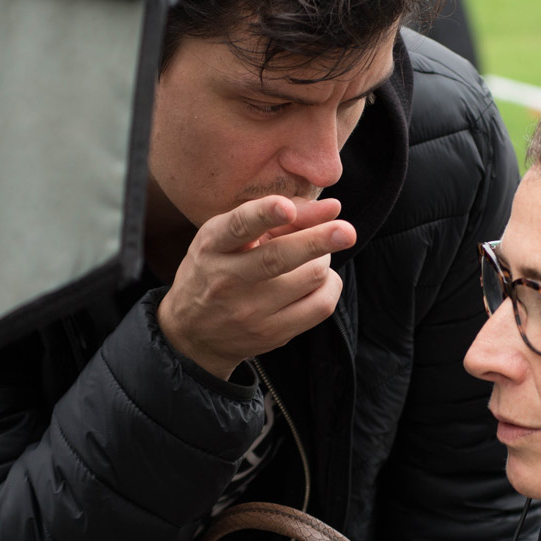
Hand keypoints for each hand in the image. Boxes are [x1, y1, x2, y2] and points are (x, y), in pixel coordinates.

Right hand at [157, 194, 355, 378]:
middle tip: (347, 231)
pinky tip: (319, 280)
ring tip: (315, 256)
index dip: (263, 214)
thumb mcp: (233, 236)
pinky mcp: (273, 333)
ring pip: (311, 278)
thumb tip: (334, 208)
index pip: (237, 227)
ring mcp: (250, 311)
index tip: (286, 207)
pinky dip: (330, 286)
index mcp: (213, 245)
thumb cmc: (219, 268)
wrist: (194, 333)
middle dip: (318, 241)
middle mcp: (227, 279)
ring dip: (324, 259)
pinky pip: (321, 305)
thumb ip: (281, 216)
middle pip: (279, 258)